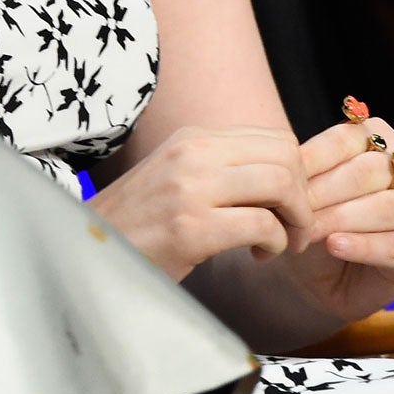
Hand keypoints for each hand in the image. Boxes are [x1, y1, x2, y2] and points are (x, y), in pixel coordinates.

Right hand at [88, 125, 314, 280]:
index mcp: (193, 137)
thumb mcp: (179, 176)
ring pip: (281, 185)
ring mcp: (190, 188)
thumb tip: (284, 171)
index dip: (297, 174)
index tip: (288, 205)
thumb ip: (222, 167)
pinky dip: (275, 245)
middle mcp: (192, 152)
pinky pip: (263, 226)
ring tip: (280, 243)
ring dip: (296, 222)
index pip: (275, 138)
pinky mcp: (190, 229)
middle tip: (294, 228)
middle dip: (303, 197)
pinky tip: (258, 256)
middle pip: (286, 156)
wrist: (90, 251)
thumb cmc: (143, 224)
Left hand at [281, 116, 393, 323]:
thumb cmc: (312, 214)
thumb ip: (303, 170)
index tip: (281, 176)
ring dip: (341, 218)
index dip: (313, 157)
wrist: (318, 271)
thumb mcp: (303, 187)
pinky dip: (361, 246)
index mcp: (380, 138)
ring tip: (308, 231)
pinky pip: (393, 246)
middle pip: (368, 172)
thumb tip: (288, 164)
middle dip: (325, 190)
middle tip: (292, 209)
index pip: (346, 139)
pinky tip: (334, 246)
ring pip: (385, 208)